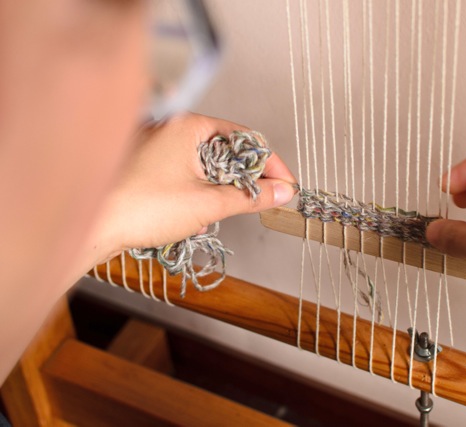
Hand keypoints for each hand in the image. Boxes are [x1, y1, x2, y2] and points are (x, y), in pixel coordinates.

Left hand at [94, 113, 295, 261]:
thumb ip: (251, 196)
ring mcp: (157, 146)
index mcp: (189, 125)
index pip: (245, 138)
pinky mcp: (148, 165)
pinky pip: (186, 173)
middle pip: (227, 150)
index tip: (285, 185)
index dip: (270, 164)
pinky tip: (190, 215)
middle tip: (256, 201)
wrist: (91, 226)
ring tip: (212, 213)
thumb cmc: (142, 207)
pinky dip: (197, 192)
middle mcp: (172, 128)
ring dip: (218, 190)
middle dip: (242, 180)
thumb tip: (282, 191)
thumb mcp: (208, 203)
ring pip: (206, 165)